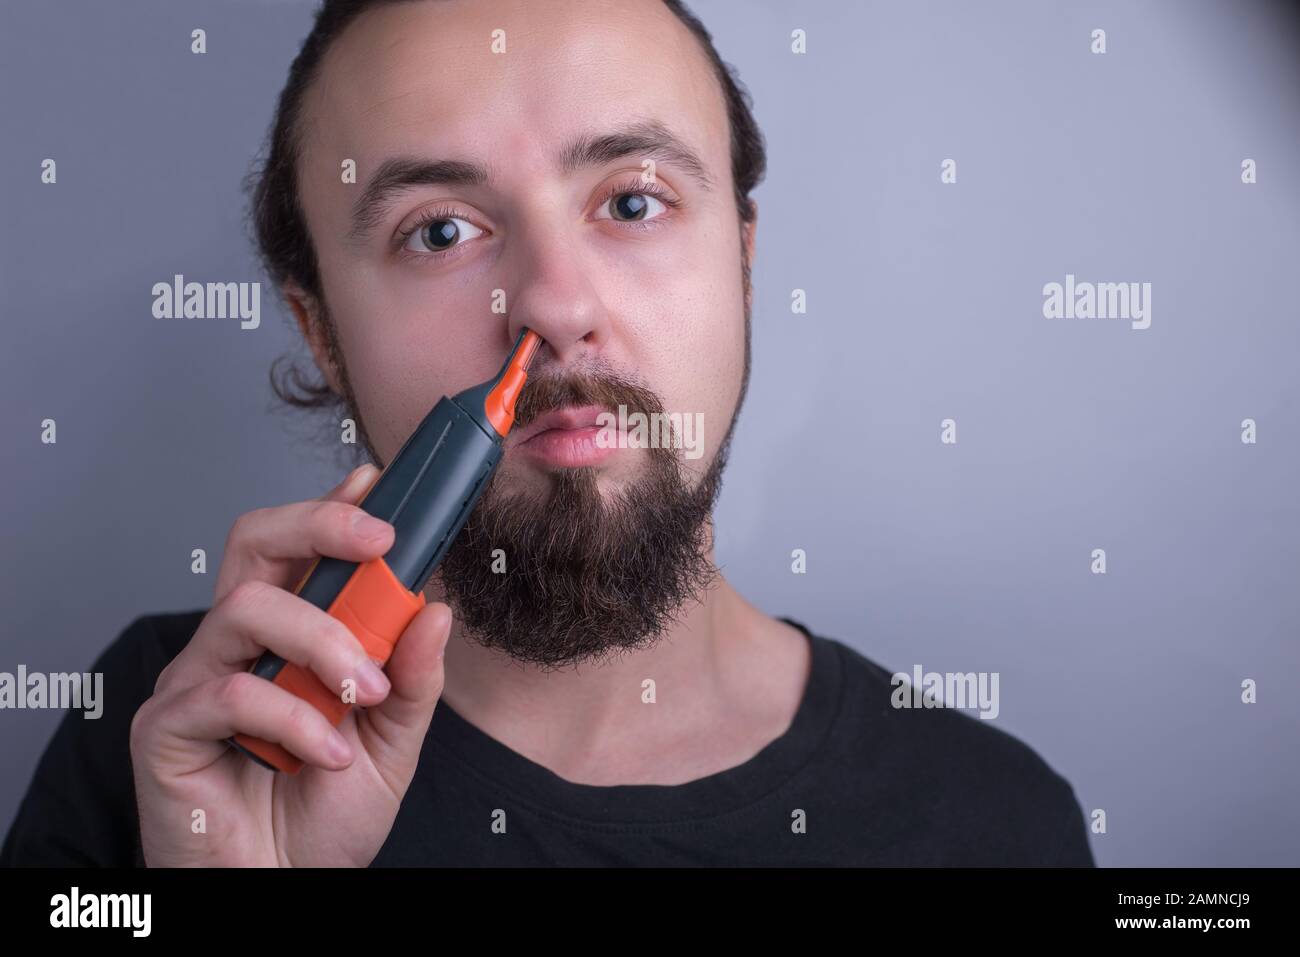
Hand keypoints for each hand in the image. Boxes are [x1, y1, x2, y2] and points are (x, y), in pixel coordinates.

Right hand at [129, 465, 451, 865]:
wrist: (283, 892)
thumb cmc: (323, 816)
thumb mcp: (391, 742)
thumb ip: (413, 679)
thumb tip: (435, 608)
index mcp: (286, 636)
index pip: (299, 549)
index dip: (332, 508)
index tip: (376, 484)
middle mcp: (235, 645)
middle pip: (255, 542)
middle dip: (319, 525)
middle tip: (378, 545)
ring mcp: (196, 681)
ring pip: (247, 606)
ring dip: (323, 641)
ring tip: (365, 693)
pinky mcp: (166, 728)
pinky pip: (230, 694)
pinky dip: (293, 719)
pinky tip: (326, 755)